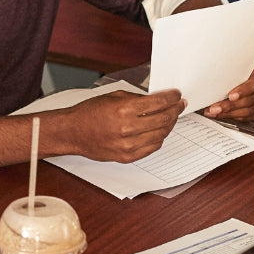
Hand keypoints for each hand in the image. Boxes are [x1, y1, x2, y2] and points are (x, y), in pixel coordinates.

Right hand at [50, 89, 184, 162]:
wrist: (73, 132)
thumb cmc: (90, 113)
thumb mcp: (114, 97)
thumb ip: (137, 99)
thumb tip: (158, 100)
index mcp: (124, 110)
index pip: (158, 103)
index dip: (172, 98)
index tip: (177, 96)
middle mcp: (127, 128)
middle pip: (163, 120)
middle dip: (175, 110)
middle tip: (179, 105)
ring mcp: (128, 145)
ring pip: (161, 135)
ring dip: (169, 125)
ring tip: (170, 117)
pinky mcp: (127, 157)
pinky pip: (152, 148)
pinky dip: (159, 138)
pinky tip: (159, 131)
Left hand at [204, 62, 253, 119]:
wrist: (248, 69)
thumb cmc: (238, 65)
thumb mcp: (235, 62)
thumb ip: (228, 69)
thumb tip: (210, 76)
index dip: (243, 91)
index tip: (230, 96)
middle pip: (250, 100)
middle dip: (230, 106)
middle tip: (215, 108)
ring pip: (249, 111)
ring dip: (230, 114)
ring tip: (215, 112)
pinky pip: (250, 117)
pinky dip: (235, 117)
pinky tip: (223, 115)